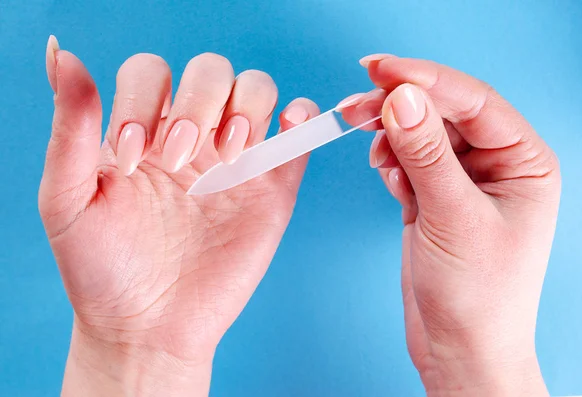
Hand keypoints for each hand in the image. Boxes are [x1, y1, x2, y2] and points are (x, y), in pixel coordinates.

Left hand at [39, 36, 318, 395]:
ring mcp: (236, 159)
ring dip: (245, 106)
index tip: (133, 157)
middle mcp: (192, 135)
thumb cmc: (102, 267)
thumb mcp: (67, 198)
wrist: (148, 326)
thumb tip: (60, 54)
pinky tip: (287, 125)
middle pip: (212, 71)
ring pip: (257, 90)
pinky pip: (299, 134)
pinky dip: (303, 116)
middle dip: (197, 104)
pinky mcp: (272, 187)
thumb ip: (69, 127)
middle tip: (178, 158)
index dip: (143, 99)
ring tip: (225, 156)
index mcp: (143, 129)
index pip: (153, 72)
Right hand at [341, 56, 558, 395]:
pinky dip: (390, 161)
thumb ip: (426, 154)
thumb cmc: (478, 295)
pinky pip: (407, 161)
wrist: (460, 349)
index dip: (426, 79)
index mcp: (524, 161)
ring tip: (368, 145)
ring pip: (420, 134)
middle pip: (442, 113)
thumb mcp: (452, 217)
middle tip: (356, 104)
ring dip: (391, 133)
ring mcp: (462, 181)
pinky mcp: (433, 198)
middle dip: (399, 105)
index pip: (473, 101)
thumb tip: (402, 98)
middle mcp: (496, 165)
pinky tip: (384, 173)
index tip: (381, 70)